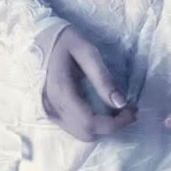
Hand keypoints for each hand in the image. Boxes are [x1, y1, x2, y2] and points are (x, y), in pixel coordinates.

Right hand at [43, 25, 137, 141]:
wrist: (37, 36)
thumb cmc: (64, 40)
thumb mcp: (87, 51)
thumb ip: (103, 78)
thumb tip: (121, 103)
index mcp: (61, 92)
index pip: (90, 122)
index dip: (115, 123)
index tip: (132, 110)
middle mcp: (53, 107)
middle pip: (86, 133)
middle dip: (111, 126)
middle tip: (129, 109)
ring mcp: (50, 111)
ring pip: (80, 133)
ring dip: (102, 126)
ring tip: (118, 109)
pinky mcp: (51, 110)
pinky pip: (74, 127)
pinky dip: (91, 123)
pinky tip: (102, 108)